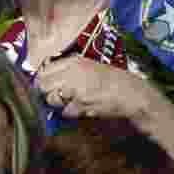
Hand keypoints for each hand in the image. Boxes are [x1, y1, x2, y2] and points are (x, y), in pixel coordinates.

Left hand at [36, 56, 163, 121]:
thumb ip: (68, 68)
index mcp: (74, 61)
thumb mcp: (89, 66)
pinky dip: (70, 112)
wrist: (132, 94)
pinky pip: (65, 111)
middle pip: (43, 85)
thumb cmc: (112, 79)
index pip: (44, 70)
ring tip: (71, 102)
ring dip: (58, 104)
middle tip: (56, 96)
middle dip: (46, 92)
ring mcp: (76, 89)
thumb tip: (44, 75)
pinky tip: (81, 108)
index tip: (45, 85)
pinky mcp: (81, 104)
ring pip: (51, 99)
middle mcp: (72, 73)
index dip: (42, 79)